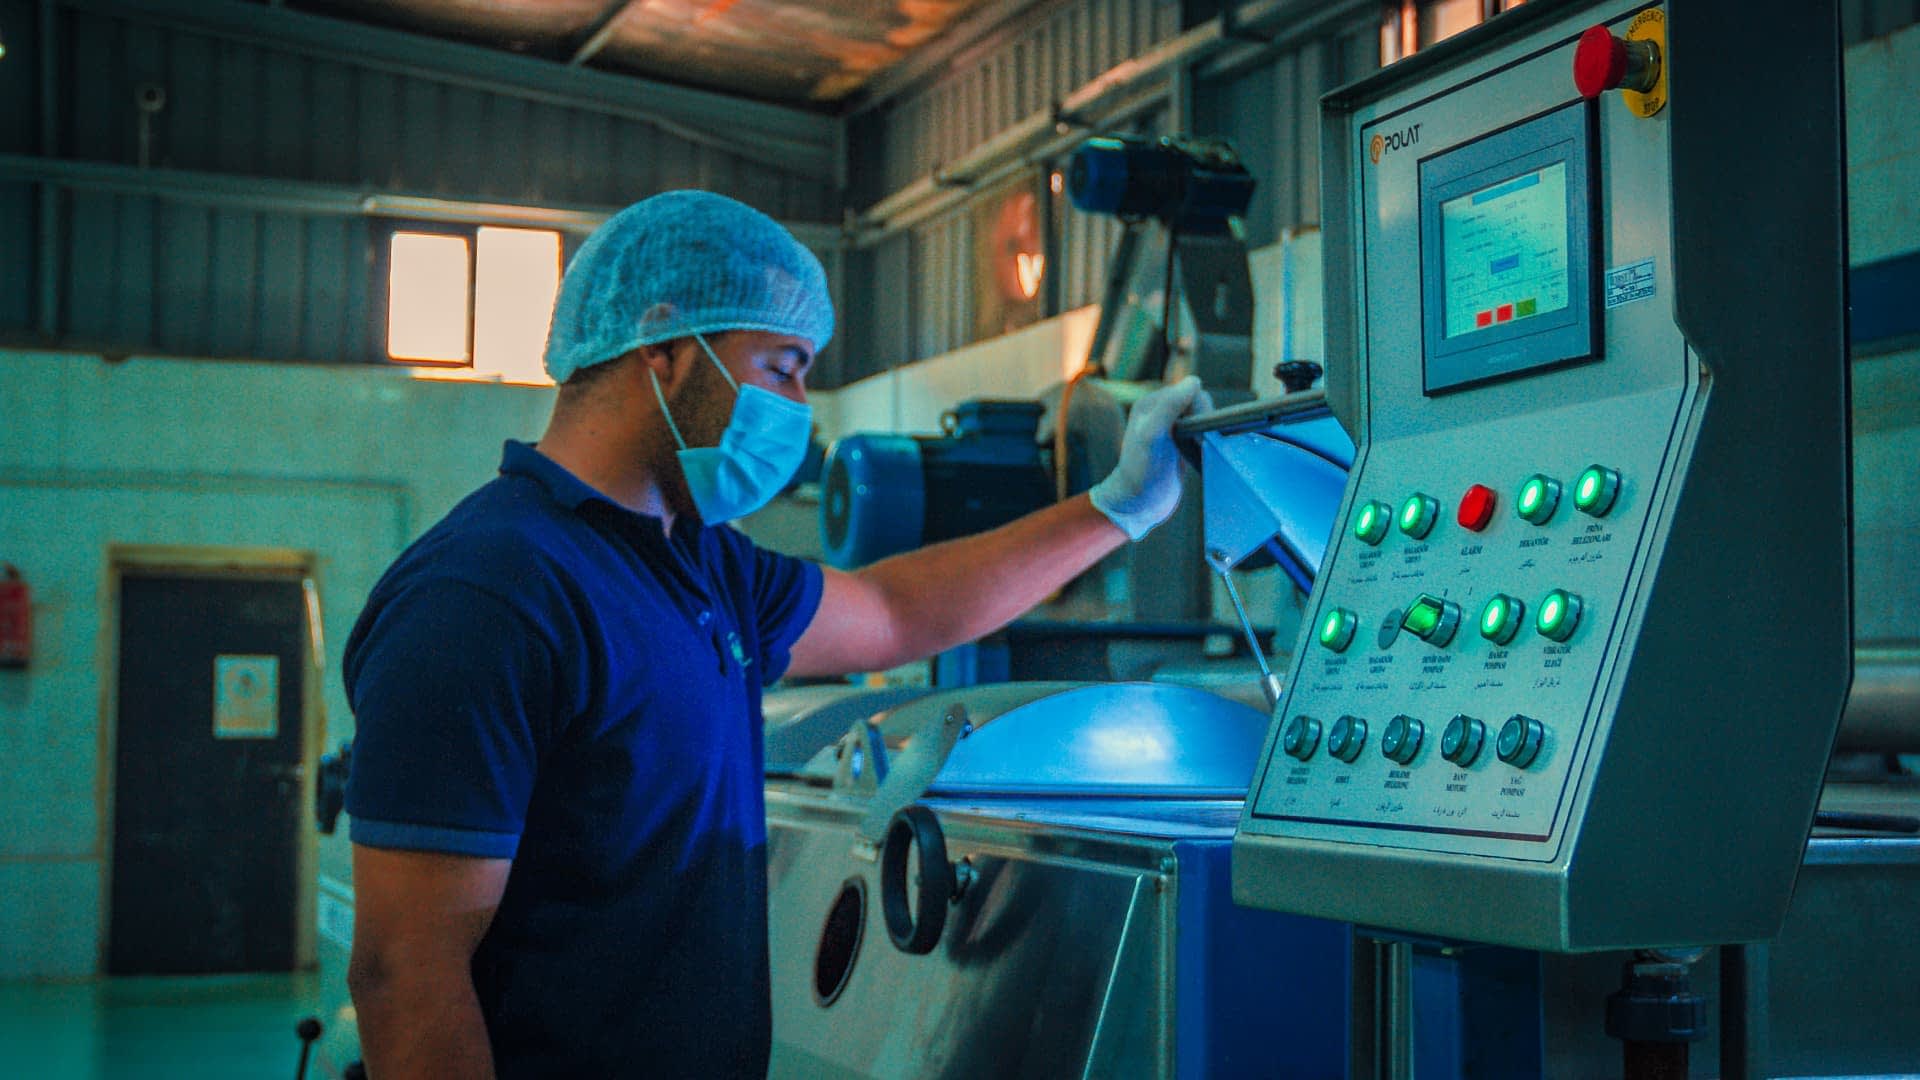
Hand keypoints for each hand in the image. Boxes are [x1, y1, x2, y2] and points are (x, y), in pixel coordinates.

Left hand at [1089, 376, 1212, 540]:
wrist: (1138, 504)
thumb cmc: (1142, 471)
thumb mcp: (1153, 436)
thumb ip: (1169, 406)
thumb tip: (1194, 381)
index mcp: (1152, 404)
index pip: (1189, 391)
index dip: (1198, 408)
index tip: (1194, 431)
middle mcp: (1161, 413)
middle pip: (1199, 403)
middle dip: (1204, 420)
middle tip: (1195, 442)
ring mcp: (1171, 429)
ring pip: (1203, 419)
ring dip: (1207, 431)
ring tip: (1197, 449)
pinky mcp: (1181, 445)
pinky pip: (1202, 433)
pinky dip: (1207, 441)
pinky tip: (1200, 454)